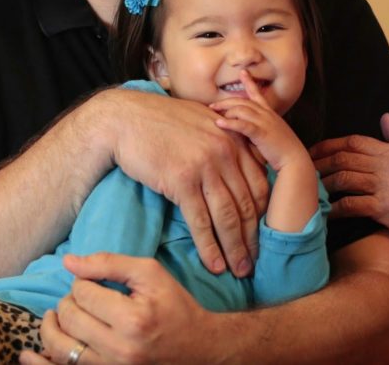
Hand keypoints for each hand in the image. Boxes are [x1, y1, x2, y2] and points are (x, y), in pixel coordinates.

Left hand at [20, 253, 221, 364]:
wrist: (198, 348)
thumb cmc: (175, 306)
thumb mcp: (150, 274)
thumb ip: (109, 263)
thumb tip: (69, 262)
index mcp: (132, 319)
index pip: (83, 293)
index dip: (83, 282)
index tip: (96, 284)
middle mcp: (119, 349)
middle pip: (69, 319)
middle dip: (69, 302)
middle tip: (82, 298)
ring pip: (60, 348)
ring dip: (52, 327)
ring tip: (58, 316)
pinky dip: (41, 362)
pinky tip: (28, 355)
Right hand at [97, 88, 268, 275]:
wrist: (126, 118)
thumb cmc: (161, 120)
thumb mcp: (203, 121)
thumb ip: (226, 140)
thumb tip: (240, 161)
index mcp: (235, 139)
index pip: (259, 185)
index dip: (262, 216)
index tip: (260, 235)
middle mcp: (226, 152)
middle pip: (246, 205)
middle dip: (252, 238)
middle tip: (254, 262)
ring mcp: (205, 166)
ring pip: (227, 216)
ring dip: (235, 248)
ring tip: (239, 270)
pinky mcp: (182, 180)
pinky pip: (200, 221)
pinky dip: (209, 247)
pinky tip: (215, 265)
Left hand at [209, 70, 309, 172]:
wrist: (294, 161)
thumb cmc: (281, 151)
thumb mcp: (271, 134)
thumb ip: (259, 128)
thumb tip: (244, 129)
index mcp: (270, 114)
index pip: (258, 94)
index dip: (250, 82)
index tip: (242, 71)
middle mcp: (267, 115)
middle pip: (243, 101)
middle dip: (226, 101)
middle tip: (212, 104)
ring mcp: (265, 122)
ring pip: (242, 109)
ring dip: (226, 110)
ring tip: (213, 113)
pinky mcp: (261, 133)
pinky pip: (242, 124)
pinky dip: (229, 123)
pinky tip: (219, 123)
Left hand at [310, 113, 388, 248]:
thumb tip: (385, 118)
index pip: (354, 141)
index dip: (329, 144)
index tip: (313, 150)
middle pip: (344, 157)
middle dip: (320, 162)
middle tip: (302, 169)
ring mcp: (386, 186)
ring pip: (343, 178)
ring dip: (323, 184)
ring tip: (309, 190)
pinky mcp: (385, 209)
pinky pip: (351, 204)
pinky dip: (334, 208)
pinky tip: (324, 212)